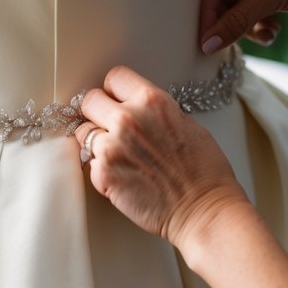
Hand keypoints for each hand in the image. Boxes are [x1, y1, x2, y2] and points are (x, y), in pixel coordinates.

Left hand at [75, 64, 249, 259]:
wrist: (204, 210)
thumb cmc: (204, 172)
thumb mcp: (186, 123)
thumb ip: (155, 112)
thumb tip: (138, 109)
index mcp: (152, 101)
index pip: (114, 77)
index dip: (114, 91)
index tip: (115, 100)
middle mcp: (129, 119)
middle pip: (90, 100)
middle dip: (98, 113)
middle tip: (109, 127)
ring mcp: (112, 146)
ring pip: (84, 132)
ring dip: (96, 141)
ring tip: (118, 155)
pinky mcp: (104, 174)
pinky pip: (89, 163)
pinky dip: (101, 170)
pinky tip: (122, 176)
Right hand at [199, 0, 287, 52]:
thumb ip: (239, 20)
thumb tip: (207, 43)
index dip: (209, 13)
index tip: (206, 42)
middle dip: (232, 21)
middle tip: (237, 42)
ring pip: (237, 6)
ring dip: (248, 26)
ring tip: (266, 36)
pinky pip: (252, 9)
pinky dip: (259, 24)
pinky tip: (273, 31)